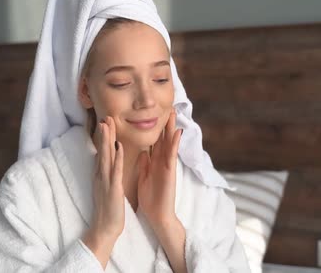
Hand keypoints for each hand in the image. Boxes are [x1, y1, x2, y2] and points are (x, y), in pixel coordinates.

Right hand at [86, 116, 124, 242]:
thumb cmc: (108, 208)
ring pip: (106, 156)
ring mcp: (106, 181)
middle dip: (104, 133)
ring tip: (107, 124)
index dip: (104, 137)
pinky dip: (117, 158)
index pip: (102, 152)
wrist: (105, 227)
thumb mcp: (106, 187)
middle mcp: (101, 175)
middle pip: (102, 150)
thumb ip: (105, 174)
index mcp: (101, 174)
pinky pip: (115, 170)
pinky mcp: (113, 188)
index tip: (105, 122)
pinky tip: (119, 147)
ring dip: (107, 140)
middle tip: (105, 116)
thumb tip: (105, 163)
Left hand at [137, 109, 182, 228]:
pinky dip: (174, 143)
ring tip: (173, 113)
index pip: (155, 141)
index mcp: (154, 162)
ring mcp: (167, 165)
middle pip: (163, 138)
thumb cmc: (151, 198)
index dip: (155, 128)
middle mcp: (161, 161)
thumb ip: (145, 163)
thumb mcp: (145, 176)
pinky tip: (176, 132)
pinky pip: (172, 154)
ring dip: (171, 128)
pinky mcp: (169, 171)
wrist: (158, 215)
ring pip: (169, 143)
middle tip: (167, 106)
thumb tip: (144, 150)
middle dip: (165, 123)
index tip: (154, 114)